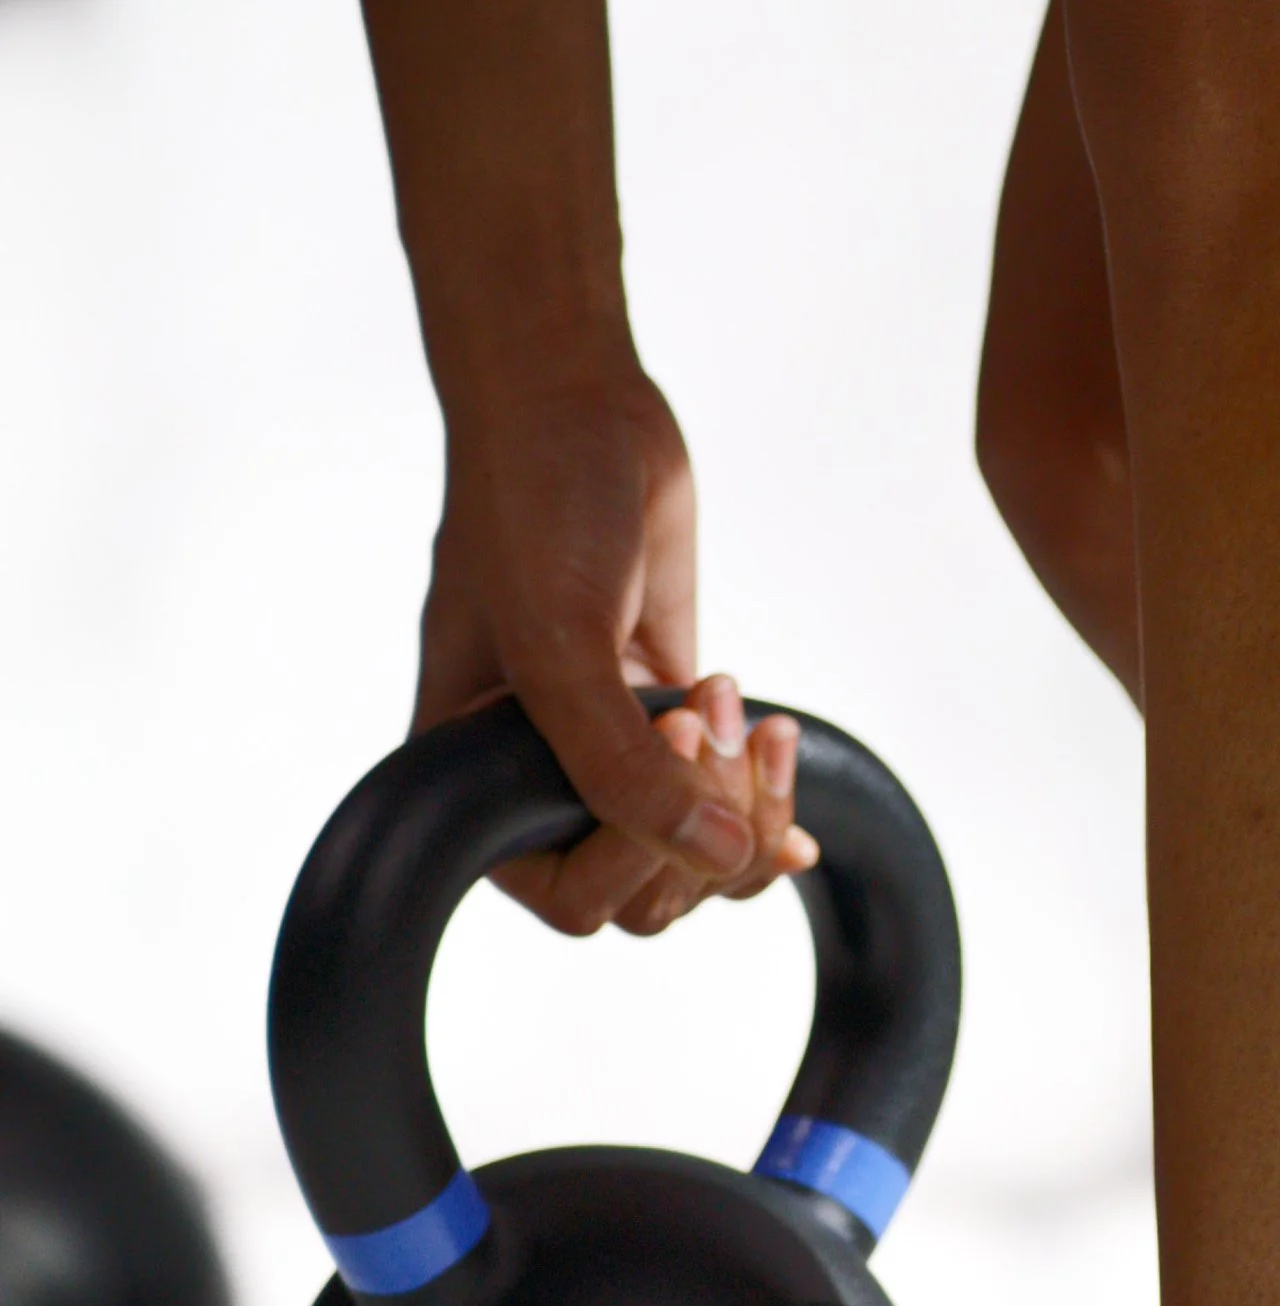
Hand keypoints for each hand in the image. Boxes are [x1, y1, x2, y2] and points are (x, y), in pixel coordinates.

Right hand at [415, 363, 817, 934]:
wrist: (572, 408)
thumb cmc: (530, 510)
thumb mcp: (562, 645)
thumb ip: (623, 769)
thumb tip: (717, 860)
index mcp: (474, 784)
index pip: (569, 898)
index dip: (636, 854)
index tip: (664, 739)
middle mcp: (538, 784)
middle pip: (649, 895)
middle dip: (702, 821)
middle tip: (706, 718)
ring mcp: (610, 756)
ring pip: (699, 862)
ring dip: (746, 805)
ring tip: (746, 714)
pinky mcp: (669, 722)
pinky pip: (726, 809)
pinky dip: (767, 793)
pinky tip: (780, 748)